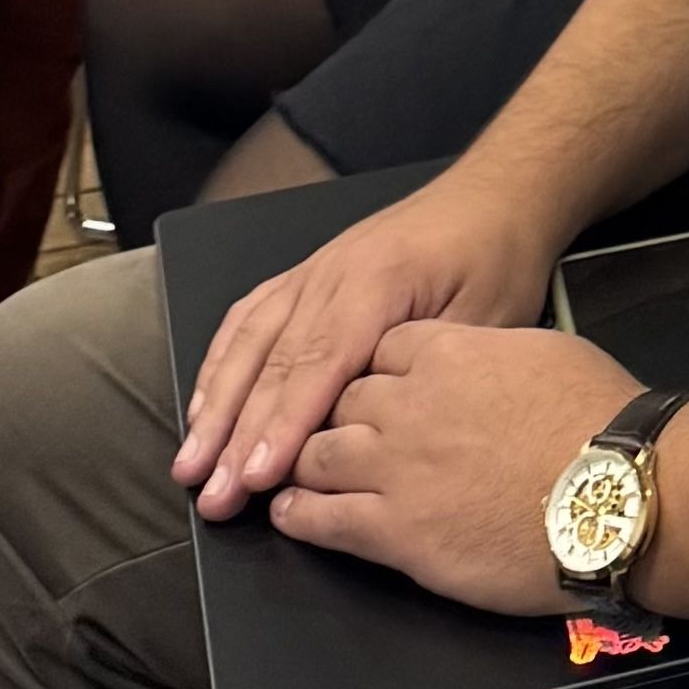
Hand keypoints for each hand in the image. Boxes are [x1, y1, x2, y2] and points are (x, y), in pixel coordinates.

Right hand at [176, 169, 563, 513]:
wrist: (497, 193)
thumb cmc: (497, 256)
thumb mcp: (485, 317)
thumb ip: (427, 370)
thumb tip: (378, 432)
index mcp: (377, 282)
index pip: (318, 365)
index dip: (283, 426)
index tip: (257, 478)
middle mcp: (333, 273)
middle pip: (273, 362)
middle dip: (235, 435)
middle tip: (211, 495)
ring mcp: (315, 269)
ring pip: (250, 341)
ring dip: (216, 406)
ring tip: (190, 463)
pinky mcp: (311, 272)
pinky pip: (252, 315)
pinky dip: (221, 361)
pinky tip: (205, 401)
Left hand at [271, 322, 642, 608]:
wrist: (609, 492)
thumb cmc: (596, 418)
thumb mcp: (545, 353)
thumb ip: (495, 354)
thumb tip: (489, 364)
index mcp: (447, 351)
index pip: (383, 348)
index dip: (377, 369)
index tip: (378, 384)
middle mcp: (408, 403)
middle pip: (343, 398)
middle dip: (335, 414)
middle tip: (332, 431)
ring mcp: (394, 468)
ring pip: (319, 453)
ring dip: (304, 461)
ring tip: (292, 470)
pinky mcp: (394, 533)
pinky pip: (324, 520)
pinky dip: (299, 514)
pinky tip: (289, 512)